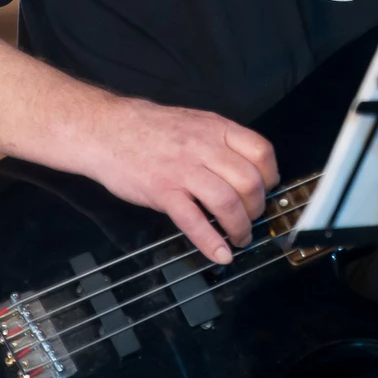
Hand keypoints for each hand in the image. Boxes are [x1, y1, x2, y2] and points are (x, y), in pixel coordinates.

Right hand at [79, 97, 279, 264]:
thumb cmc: (151, 129)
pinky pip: (193, 221)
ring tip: (240, 238)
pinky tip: (220, 254)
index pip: (261, 152)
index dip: (270, 176)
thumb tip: (246, 169)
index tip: (267, 190)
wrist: (107, 130)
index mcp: (216, 128)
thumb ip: (220, 143)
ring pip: (227, 202)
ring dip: (240, 227)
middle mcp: (204, 148)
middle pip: (249, 181)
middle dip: (257, 207)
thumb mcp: (195, 123)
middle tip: (252, 218)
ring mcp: (183, 170)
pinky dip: (210, 242)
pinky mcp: (162, 192)